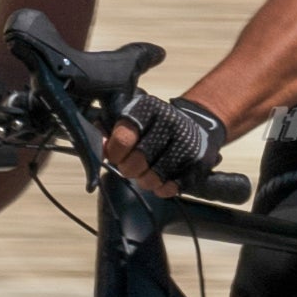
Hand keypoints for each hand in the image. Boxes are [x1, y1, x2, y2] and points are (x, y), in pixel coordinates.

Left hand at [108, 91, 227, 196]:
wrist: (198, 125)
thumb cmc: (155, 125)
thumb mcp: (131, 119)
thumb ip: (109, 132)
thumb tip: (97, 149)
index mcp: (148, 108)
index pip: (123, 138)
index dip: (115, 153)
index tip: (116, 155)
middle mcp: (170, 122)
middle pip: (137, 162)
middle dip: (128, 169)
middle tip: (131, 166)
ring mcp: (187, 143)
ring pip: (153, 178)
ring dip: (145, 180)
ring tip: (146, 172)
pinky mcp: (198, 163)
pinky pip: (171, 188)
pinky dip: (161, 188)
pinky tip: (162, 178)